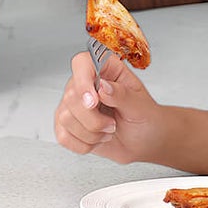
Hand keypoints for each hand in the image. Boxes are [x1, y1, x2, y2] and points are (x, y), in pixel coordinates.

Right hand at [53, 49, 163, 164]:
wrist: (143, 140)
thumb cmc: (144, 117)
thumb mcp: (140, 105)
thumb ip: (122, 95)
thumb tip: (103, 86)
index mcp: (105, 70)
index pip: (82, 62)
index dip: (83, 80)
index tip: (94, 101)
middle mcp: (85, 84)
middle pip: (71, 96)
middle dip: (94, 120)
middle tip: (113, 124)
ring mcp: (73, 105)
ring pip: (66, 118)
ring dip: (91, 133)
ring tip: (107, 131)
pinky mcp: (67, 125)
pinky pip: (63, 136)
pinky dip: (83, 144)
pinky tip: (97, 140)